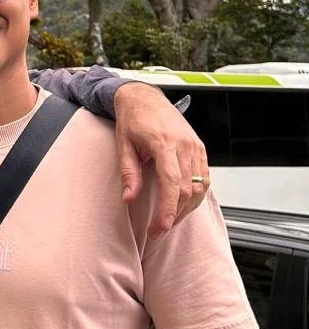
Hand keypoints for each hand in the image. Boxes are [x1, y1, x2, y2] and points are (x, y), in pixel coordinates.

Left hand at [113, 83, 207, 235]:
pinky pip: (204, 178)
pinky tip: (183, 205)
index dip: (168, 208)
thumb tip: (129, 199)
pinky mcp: (200, 148)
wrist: (145, 98)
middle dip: (174, 214)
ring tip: (170, 221)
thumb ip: (128, 173)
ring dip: (187, 208)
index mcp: (164, 143)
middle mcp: (184, 144)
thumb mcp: (122, 145)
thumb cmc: (132, 120)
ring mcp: (195, 146)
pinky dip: (196, 195)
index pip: (171, 182)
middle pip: (187, 189)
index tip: (161, 227)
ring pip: (199, 187)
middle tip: (158, 230)